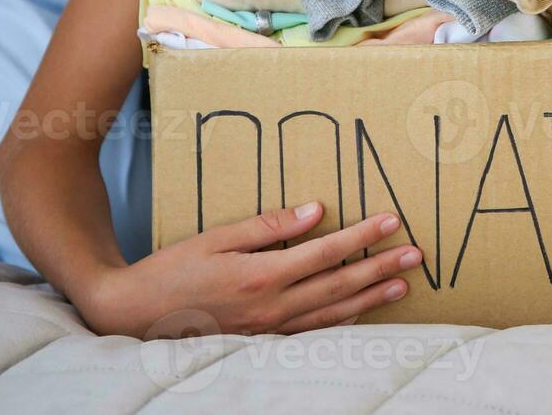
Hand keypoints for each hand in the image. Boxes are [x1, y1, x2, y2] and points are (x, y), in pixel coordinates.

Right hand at [75, 203, 422, 337]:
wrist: (134, 314)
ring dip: (371, 298)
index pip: (326, 253)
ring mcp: (269, 330)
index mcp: (261, 276)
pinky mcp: (263, 340)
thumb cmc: (172, 270)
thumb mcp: (216, 238)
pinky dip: (341, 321)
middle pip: (339, 285)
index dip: (362, 237)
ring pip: (332, 313)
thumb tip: (316, 211)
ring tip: (402, 285)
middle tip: (417, 254)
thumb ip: (268, 227)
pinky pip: (312, 332)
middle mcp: (271, 307)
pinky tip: (361, 312)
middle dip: (381, 268)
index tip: (392, 222)